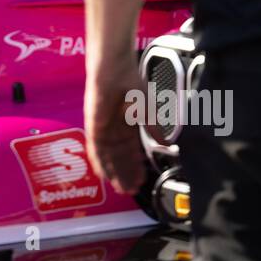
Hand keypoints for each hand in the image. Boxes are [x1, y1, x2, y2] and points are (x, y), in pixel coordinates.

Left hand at [84, 60, 148, 195]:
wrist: (115, 69)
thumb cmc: (131, 83)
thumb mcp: (148, 110)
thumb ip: (154, 128)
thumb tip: (167, 144)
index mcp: (128, 125)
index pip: (132, 151)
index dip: (136, 166)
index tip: (142, 180)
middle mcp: (115, 129)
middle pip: (120, 157)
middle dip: (126, 174)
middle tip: (131, 191)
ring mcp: (103, 128)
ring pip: (109, 156)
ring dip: (115, 172)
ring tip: (121, 188)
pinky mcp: (93, 125)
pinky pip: (95, 148)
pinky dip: (99, 162)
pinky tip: (103, 174)